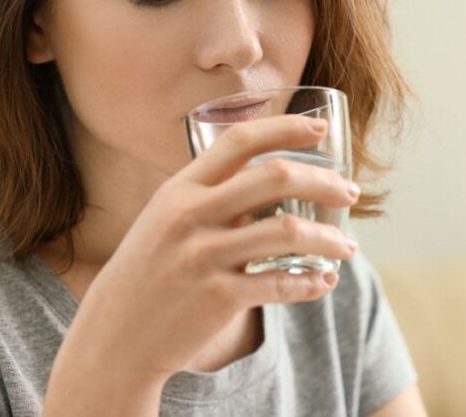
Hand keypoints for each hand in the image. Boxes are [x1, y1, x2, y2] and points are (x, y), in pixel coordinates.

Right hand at [60, 115, 358, 383]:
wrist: (115, 336)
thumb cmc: (148, 272)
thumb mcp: (165, 220)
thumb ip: (208, 197)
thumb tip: (265, 176)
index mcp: (180, 189)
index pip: (240, 141)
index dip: (285, 128)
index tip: (320, 130)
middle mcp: (191, 216)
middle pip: (275, 176)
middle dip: (323, 180)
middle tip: (350, 192)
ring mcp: (204, 257)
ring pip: (288, 231)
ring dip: (330, 239)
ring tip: (349, 247)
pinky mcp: (218, 299)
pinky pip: (281, 284)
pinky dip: (312, 283)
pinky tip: (325, 282)